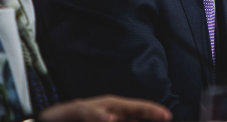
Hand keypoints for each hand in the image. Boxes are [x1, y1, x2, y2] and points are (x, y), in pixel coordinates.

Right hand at [37, 95, 170, 121]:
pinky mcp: (76, 108)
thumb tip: (133, 120)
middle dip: (148, 110)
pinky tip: (109, 118)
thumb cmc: (86, 120)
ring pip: (111, 108)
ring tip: (123, 119)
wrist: (57, 117)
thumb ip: (124, 120)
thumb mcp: (108, 119)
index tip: (169, 117)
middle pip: (131, 106)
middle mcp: (109, 106)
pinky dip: (99, 116)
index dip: (154, 113)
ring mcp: (93, 106)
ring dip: (120, 114)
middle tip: (165, 115)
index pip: (139, 111)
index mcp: (117, 111)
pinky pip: (88, 111)